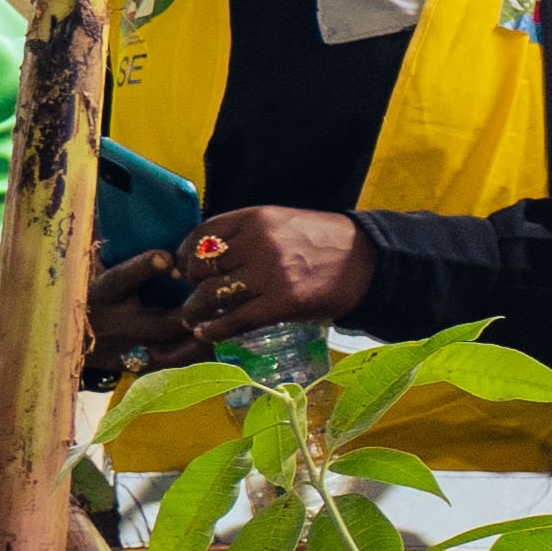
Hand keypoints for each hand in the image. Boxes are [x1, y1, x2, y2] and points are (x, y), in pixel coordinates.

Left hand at [85, 210, 377, 377]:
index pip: (202, 233)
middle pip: (202, 265)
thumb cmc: (324, 242)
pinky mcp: (282, 303)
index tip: (184, 267)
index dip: (185, 253)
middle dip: (190, 282)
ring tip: (193, 317)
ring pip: (211, 293)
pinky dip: (214, 329)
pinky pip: (235, 319)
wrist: (368, 261)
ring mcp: (270, 273)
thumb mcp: (282, 222)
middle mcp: (259, 242)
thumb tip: (206, 255)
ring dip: (195, 308)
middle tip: (192, 294)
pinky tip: (207, 333)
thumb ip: (247, 234)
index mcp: (257, 217)